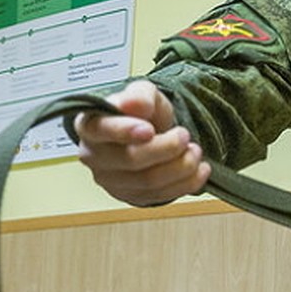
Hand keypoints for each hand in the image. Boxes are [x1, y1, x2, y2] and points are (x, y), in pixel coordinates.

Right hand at [72, 79, 209, 206]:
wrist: (152, 134)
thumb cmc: (142, 115)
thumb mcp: (144, 94)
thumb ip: (140, 95)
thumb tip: (135, 104)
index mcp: (91, 125)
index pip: (101, 130)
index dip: (124, 131)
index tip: (149, 130)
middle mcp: (95, 157)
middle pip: (130, 159)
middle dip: (165, 148)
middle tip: (184, 135)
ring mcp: (111, 181)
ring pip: (148, 181)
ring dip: (180, 166)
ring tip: (195, 150)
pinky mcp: (132, 197)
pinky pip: (161, 196)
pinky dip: (186, 183)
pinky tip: (199, 169)